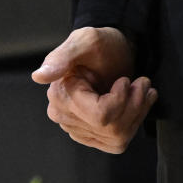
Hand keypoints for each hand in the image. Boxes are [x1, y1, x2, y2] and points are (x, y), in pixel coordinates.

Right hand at [32, 26, 157, 152]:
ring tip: (143, 90)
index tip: (126, 80)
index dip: (121, 99)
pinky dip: (134, 122)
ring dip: (138, 112)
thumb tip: (39, 76)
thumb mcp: (86, 40)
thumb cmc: (101, 44)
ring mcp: (78, 129)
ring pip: (117, 138)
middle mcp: (64, 116)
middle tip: (143, 83)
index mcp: (61, 95)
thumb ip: (63, 56)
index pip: (100, 116)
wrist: (113, 51)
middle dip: (134, 104)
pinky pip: (118, 142)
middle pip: (111, 128)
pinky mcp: (92, 136)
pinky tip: (138, 103)